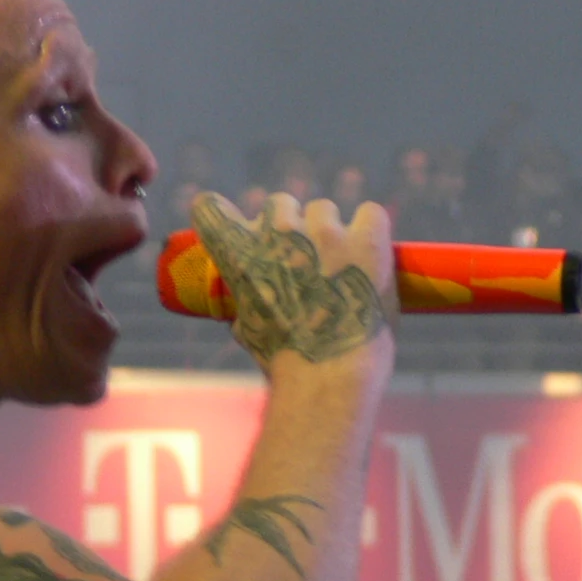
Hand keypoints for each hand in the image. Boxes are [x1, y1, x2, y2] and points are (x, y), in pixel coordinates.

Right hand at [188, 191, 394, 367]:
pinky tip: (371, 254)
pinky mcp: (366, 237)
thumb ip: (246, 305)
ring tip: (342, 267)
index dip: (223, 214)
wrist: (329, 376)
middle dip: (290, 227)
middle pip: (281, 204)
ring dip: (330, 232)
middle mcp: (278, 230)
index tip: (240, 229)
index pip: (210, 208)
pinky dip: (371, 230)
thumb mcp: (249, 331)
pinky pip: (370, 213)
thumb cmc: (286, 363)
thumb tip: (245, 310)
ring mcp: (324, 230)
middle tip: (304, 260)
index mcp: (239, 252)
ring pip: (325, 210)